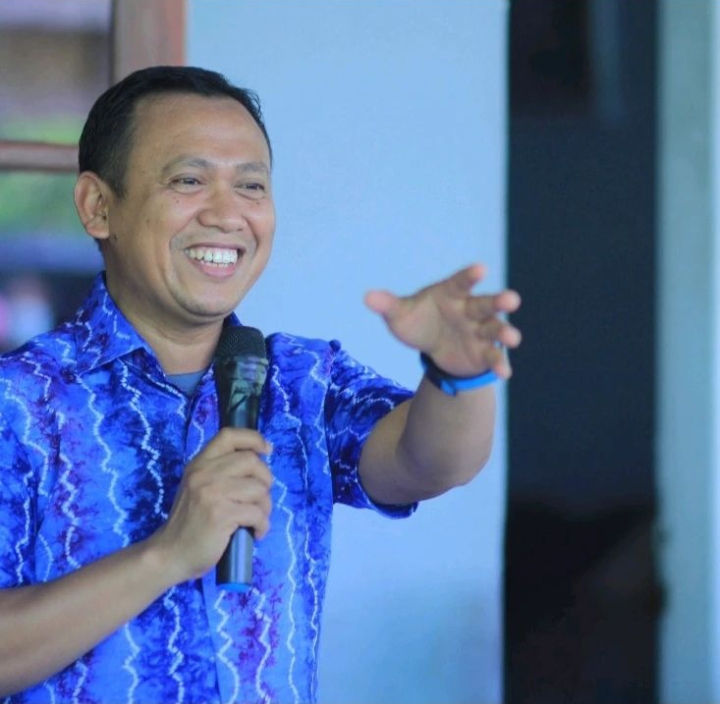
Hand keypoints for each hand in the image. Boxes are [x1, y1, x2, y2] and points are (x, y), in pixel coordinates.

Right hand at [148, 428, 272, 583]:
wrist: (170, 554)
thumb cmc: (190, 522)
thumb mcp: (198, 487)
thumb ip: (220, 472)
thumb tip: (257, 462)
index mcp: (199, 464)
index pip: (229, 435)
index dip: (253, 438)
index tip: (267, 449)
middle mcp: (204, 474)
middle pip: (251, 461)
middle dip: (265, 479)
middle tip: (260, 498)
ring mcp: (212, 494)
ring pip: (258, 489)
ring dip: (265, 507)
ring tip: (256, 519)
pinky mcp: (221, 515)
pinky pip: (257, 513)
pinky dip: (263, 525)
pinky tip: (255, 532)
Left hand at [364, 263, 520, 378]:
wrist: (431, 349)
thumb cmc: (418, 322)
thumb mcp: (400, 315)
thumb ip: (388, 305)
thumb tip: (368, 297)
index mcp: (452, 294)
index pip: (462, 282)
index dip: (471, 275)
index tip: (481, 269)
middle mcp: (470, 310)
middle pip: (486, 304)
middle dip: (499, 302)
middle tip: (513, 299)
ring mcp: (480, 331)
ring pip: (495, 329)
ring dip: (505, 333)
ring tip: (512, 338)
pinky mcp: (483, 352)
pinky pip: (493, 357)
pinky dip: (499, 363)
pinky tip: (504, 372)